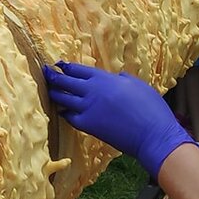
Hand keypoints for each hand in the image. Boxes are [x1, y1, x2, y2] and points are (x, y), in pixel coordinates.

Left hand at [43, 62, 192, 176]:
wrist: (153, 134)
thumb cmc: (150, 108)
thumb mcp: (137, 84)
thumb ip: (122, 78)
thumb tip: (116, 76)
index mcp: (104, 78)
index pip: (77, 69)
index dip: (66, 67)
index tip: (59, 65)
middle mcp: (92, 90)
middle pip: (65, 81)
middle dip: (53, 76)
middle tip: (46, 73)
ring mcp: (87, 108)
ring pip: (62, 98)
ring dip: (54, 93)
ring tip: (48, 91)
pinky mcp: (87, 125)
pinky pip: (69, 117)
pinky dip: (64, 113)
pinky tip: (63, 112)